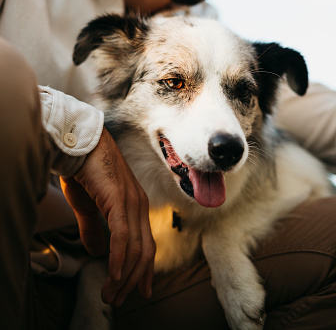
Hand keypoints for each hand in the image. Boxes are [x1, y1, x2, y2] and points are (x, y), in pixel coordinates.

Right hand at [60, 126, 155, 306]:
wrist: (80, 144)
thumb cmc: (84, 171)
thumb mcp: (88, 206)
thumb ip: (94, 228)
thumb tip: (97, 251)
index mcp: (135, 205)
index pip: (146, 244)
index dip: (144, 270)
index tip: (140, 292)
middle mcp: (139, 205)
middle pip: (144, 251)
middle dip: (133, 280)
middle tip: (119, 300)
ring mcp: (131, 201)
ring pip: (134, 247)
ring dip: (123, 275)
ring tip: (111, 295)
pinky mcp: (118, 199)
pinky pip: (122, 235)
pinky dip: (119, 258)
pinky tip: (114, 275)